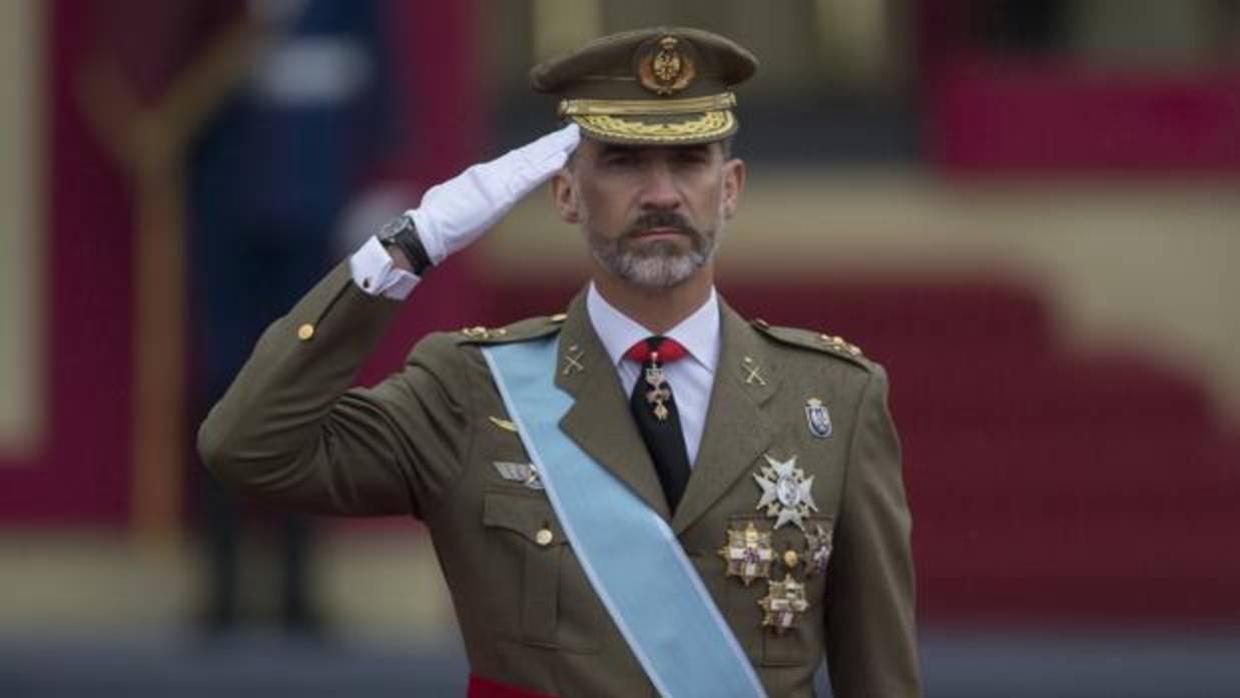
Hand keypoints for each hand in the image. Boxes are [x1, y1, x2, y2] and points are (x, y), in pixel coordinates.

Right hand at [409, 123, 579, 264]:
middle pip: (526, 155)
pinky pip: (527, 179)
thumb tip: (464, 194)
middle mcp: (491, 173)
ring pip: (530, 161)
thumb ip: (466, 194)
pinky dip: (544, 168)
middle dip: (550, 143)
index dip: (535, 151)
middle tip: (570, 132)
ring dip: (553, 149)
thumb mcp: (451, 199)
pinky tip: (560, 159)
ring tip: (571, 138)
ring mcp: (496, 182)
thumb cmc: (434, 219)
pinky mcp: (499, 195)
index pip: (514, 161)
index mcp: (481, 176)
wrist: (428, 229)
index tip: (552, 143)